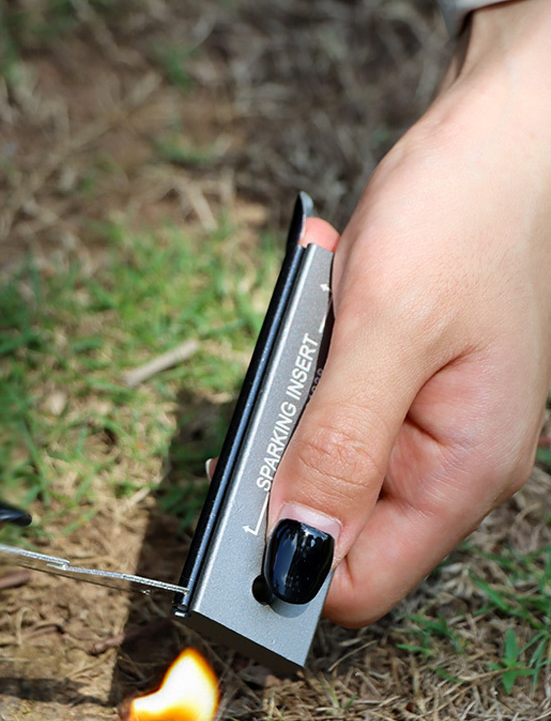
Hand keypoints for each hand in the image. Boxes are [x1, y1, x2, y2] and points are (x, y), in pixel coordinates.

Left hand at [263, 0, 550, 625]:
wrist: (496, 139)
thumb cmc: (463, 219)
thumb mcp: (388, 331)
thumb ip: (338, 445)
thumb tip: (290, 552)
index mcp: (460, 472)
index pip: (357, 581)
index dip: (284, 568)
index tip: (225, 520)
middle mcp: (442, 462)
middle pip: (327, 522)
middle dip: (279, 459)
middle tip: (274, 384)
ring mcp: (419, 422)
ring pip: (315, 457)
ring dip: (290, 396)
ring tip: (314, 319)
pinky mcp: (394, 381)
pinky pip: (325, 400)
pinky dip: (305, 357)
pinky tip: (323, 295)